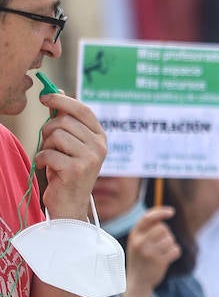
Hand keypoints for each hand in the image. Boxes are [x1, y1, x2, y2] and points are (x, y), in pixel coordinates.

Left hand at [34, 91, 106, 220]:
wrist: (70, 204)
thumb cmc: (67, 172)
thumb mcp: (71, 144)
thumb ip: (67, 121)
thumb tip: (57, 92)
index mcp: (100, 137)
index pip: (83, 110)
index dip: (62, 100)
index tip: (44, 97)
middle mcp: (99, 146)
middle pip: (64, 122)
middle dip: (48, 131)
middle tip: (48, 144)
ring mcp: (90, 158)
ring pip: (56, 136)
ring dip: (45, 147)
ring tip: (51, 159)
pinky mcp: (76, 170)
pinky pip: (48, 153)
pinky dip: (41, 160)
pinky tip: (48, 169)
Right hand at [124, 206, 180, 294]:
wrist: (137, 281)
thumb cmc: (140, 258)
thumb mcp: (138, 242)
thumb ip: (147, 229)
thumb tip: (163, 214)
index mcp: (134, 235)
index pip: (148, 218)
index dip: (161, 212)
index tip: (172, 211)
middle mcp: (140, 243)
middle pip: (163, 228)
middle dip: (166, 234)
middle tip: (160, 244)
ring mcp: (149, 252)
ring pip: (170, 239)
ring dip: (170, 245)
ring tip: (161, 253)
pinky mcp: (159, 262)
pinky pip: (175, 250)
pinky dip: (174, 253)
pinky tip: (166, 259)